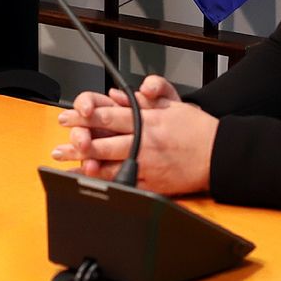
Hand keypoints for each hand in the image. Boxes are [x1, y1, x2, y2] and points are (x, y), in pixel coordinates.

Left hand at [54, 76, 216, 195]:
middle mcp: (145, 144)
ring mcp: (148, 166)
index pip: (111, 118)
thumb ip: (146, 97)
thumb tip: (120, 95)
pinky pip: (125, 184)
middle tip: (61, 145)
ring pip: (111, 166)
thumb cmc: (197, 130)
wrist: (220, 155)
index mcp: (148, 122)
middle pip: (105, 144)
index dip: (87, 117)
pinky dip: (107, 184)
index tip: (70, 117)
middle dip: (80, 144)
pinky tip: (93, 184)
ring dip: (87, 165)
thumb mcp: (173, 105)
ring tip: (68, 165)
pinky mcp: (152, 183)